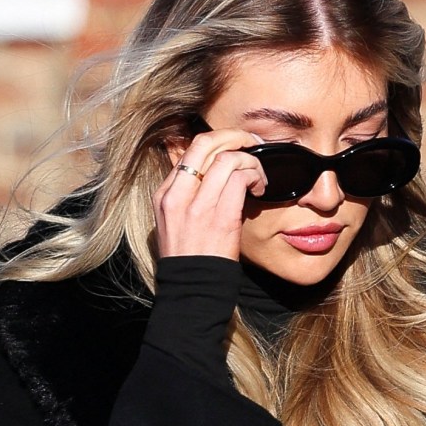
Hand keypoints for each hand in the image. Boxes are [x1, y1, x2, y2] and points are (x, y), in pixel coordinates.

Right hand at [152, 126, 266, 260]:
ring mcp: (197, 206)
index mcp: (165, 194)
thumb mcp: (175, 222)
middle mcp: (177, 195)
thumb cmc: (191, 258)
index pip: (190, 150)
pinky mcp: (219, 217)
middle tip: (252, 143)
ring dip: (250, 161)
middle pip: (205, 144)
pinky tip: (260, 189)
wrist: (191, 289)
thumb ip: (188, 195)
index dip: (218, 141)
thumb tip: (210, 172)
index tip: (236, 146)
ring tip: (258, 176)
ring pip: (227, 158)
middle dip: (234, 136)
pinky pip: (240, 179)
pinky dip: (255, 176)